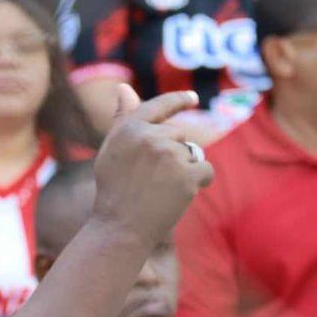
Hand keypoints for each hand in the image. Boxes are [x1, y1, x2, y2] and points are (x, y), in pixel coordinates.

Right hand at [92, 85, 214, 245]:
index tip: (192, 99)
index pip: (160, 105)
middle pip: (179, 135)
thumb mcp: (112, 151)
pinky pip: (205, 171)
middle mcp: (150, 136)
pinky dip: (197, 183)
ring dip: (185, 170)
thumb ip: (123, 119)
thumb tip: (124, 87)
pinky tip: (178, 197)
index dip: (179, 101)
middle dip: (174, 154)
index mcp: (129, 128)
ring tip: (162, 191)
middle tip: (154, 181)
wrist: (120, 230)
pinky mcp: (188, 175)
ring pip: (192, 153)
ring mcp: (170, 155)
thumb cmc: (113, 192)